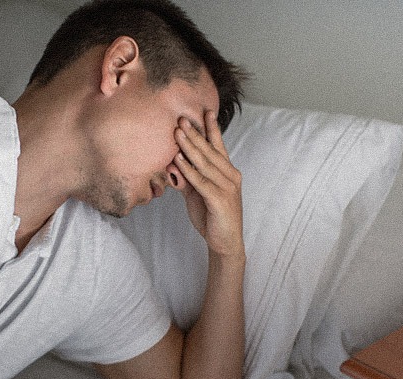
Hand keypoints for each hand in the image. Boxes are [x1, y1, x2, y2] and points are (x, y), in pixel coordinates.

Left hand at [169, 110, 243, 257]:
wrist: (225, 243)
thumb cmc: (212, 217)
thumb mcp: (197, 195)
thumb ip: (187, 179)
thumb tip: (172, 164)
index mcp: (227, 172)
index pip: (218, 146)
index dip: (212, 129)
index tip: (205, 111)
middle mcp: (230, 176)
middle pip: (210, 151)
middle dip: (195, 134)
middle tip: (181, 118)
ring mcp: (227, 187)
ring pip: (205, 163)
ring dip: (190, 147)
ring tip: (177, 133)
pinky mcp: (220, 200)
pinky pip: (201, 182)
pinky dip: (189, 171)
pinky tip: (178, 161)